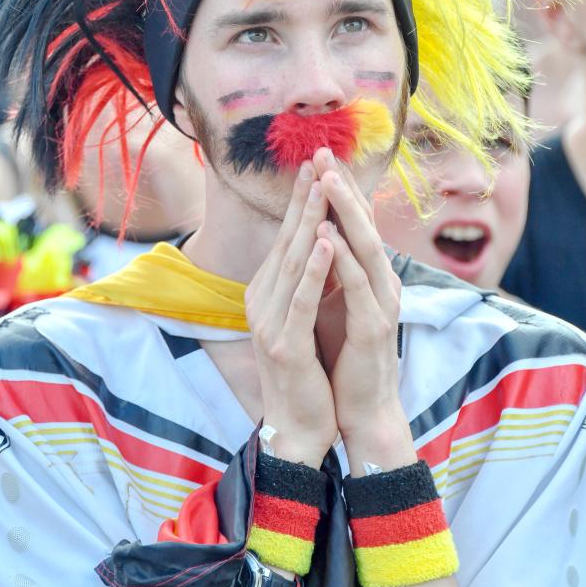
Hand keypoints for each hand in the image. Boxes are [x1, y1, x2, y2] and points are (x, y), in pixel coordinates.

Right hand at [245, 162, 337, 467]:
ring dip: (309, 223)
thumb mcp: (302, 318)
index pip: (286, 240)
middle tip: (316, 160)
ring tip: (322, 188)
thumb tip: (318, 241)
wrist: (300, 426)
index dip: (300, 202)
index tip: (315, 166)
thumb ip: (304, 283)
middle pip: (286, 242)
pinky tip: (325, 242)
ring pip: (292, 264)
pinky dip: (313, 268)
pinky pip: (301, 299)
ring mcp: (268, 323)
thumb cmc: (306, 372)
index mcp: (265, 294)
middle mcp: (260, 302)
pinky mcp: (284, 345)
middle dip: (304, 200)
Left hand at [313, 150, 415, 473]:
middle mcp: (382, 282)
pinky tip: (330, 237)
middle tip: (324, 152)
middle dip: (342, 187)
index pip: (355, 223)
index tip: (319, 156)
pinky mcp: (374, 327)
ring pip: (365, 247)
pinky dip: (344, 260)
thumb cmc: (347, 355)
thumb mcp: (338, 303)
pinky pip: (358, 286)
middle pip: (363, 225)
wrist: (363, 409)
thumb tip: (319, 235)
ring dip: (346, 212)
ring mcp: (382, 303)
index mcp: (371, 275)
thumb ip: (335, 270)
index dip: (339, 188)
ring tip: (327, 180)